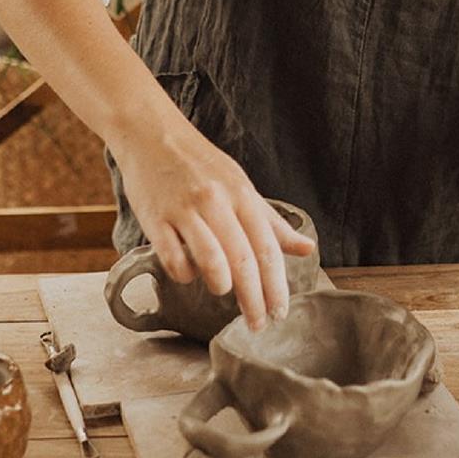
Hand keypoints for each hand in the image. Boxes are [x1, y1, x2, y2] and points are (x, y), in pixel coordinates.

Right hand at [110, 111, 314, 329]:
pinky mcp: (155, 218)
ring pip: (210, 259)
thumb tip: (307, 249)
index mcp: (242, 196)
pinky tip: (188, 275)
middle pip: (243, 260)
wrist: (151, 133)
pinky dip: (184, 274)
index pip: (267, 249)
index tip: (279, 313)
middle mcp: (216, 202)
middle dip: (253, 299)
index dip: (276, 286)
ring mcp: (185, 210)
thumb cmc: (201, 165)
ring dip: (221, 284)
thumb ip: (272, 222)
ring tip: (223, 291)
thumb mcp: (241, 187)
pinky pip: (173, 257)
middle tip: (257, 324)